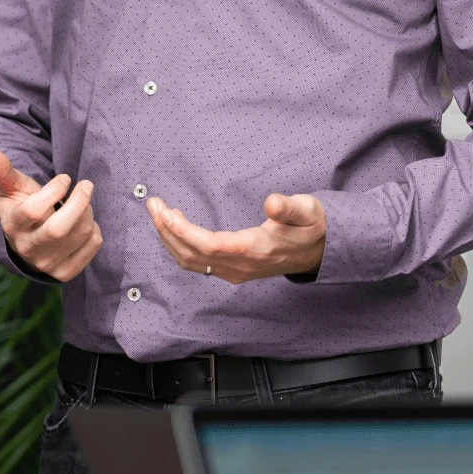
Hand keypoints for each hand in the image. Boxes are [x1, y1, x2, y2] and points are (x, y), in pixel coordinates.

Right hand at [0, 144, 102, 282]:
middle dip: (80, 202)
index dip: (55, 189)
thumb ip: (1, 169)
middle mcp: (28, 248)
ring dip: (88, 211)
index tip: (64, 178)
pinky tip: (82, 223)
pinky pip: (93, 245)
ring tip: (81, 203)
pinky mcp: (65, 272)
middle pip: (60, 229)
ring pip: (81, 233)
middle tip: (86, 185)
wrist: (26, 242)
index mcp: (14, 225)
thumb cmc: (21, 205)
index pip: (36, 210)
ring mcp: (47, 263)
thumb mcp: (10, 187)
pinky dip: (94, 229)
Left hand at [145, 192, 325, 284]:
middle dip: (167, 231)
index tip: (165, 212)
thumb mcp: (307, 210)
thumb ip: (289, 207)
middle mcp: (240, 266)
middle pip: (193, 255)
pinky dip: (179, 246)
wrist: (320, 251)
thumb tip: (271, 202)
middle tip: (152, 204)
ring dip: (170, 239)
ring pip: (191, 262)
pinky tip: (174, 228)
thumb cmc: (310, 226)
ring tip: (158, 213)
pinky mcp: (232, 270)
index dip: (183, 231)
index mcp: (254, 250)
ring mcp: (235, 271)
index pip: (209, 246)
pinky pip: (198, 264)